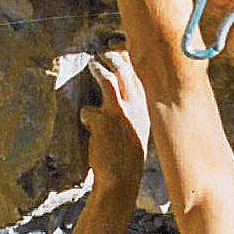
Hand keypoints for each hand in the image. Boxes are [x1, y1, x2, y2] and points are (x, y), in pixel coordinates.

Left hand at [81, 47, 149, 189]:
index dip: (132, 63)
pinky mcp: (103, 121)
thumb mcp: (137, 134)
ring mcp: (121, 112)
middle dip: (116, 57)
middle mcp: (137, 108)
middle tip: (105, 52)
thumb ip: (133, 116)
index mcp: (147, 111)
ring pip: (111, 78)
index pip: (142, 78)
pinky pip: (89, 109)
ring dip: (100, 68)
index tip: (124, 52)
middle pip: (127, 71)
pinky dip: (86, 115)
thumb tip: (121, 101)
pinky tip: (87, 121)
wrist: (121, 180)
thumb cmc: (127, 160)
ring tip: (94, 64)